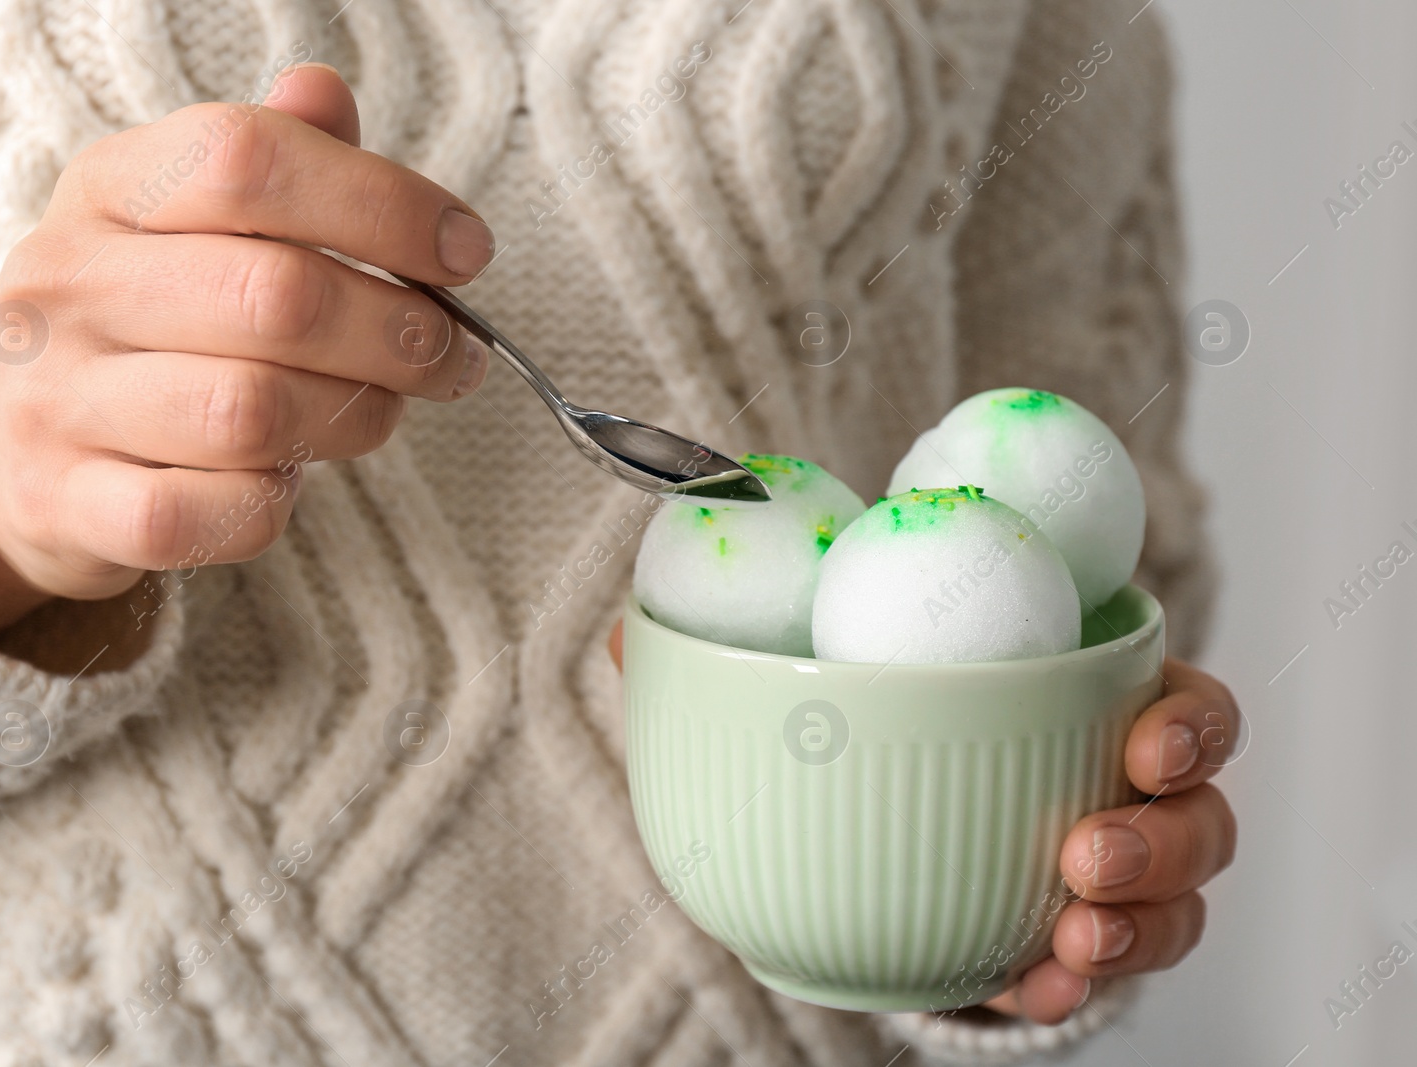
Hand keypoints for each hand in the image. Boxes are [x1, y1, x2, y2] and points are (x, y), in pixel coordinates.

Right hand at [0, 64, 492, 637]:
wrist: (19, 458)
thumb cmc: (146, 327)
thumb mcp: (190, 221)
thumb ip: (273, 160)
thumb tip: (325, 94)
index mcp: (109, 188)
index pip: (250, 160)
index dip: (381, 203)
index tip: (463, 251)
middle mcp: (68, 282)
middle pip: (278, 296)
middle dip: (399, 332)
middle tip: (451, 355)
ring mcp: (58, 398)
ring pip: (253, 412)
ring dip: (354, 417)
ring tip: (378, 410)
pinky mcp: (68, 504)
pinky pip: (212, 512)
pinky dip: (274, 504)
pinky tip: (280, 481)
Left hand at [606, 623, 1237, 1026]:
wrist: (842, 852)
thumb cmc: (840, 742)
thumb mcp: (787, 689)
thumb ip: (718, 659)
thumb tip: (622, 635)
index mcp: (1072, 697)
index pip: (1178, 698)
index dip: (1188, 720)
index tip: (1145, 743)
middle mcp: (1111, 785)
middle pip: (1199, 810)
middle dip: (1162, 838)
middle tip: (1082, 856)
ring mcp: (1102, 872)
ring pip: (1177, 901)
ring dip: (1137, 923)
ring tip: (1066, 939)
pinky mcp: (1072, 943)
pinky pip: (1108, 970)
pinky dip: (1077, 982)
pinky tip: (1033, 985)